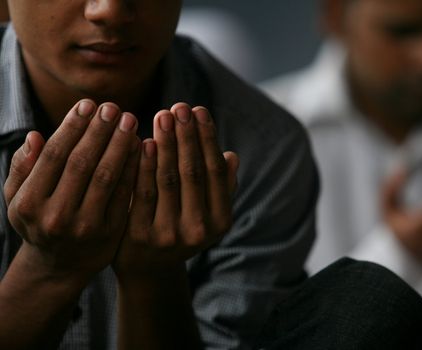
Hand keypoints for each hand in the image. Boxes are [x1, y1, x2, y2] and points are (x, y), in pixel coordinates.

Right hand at [4, 100, 139, 282]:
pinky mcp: (111, 233)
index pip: (54, 156)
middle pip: (82, 163)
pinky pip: (125, 194)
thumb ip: (22, 168)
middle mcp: (56, 216)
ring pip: (107, 177)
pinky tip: (141, 146)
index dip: (73, 127)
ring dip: (120, 145)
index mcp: (29, 203)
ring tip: (129, 121)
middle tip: (113, 107)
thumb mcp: (17, 199)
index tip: (88, 104)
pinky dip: (133, 167)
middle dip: (99, 131)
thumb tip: (35, 136)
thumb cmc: (38, 220)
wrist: (60, 266)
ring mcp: (86, 227)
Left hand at [114, 103, 238, 281]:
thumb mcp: (208, 214)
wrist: (149, 268)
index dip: (207, 138)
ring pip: (167, 179)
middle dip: (186, 135)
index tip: (199, 110)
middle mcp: (198, 230)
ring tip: (163, 114)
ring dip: (165, 143)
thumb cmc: (182, 229)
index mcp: (220, 221)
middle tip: (180, 105)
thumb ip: (220, 187)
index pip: (215, 171)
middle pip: (192, 172)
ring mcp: (168, 235)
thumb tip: (231, 156)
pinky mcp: (138, 236)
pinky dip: (143, 164)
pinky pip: (142, 192)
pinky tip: (142, 141)